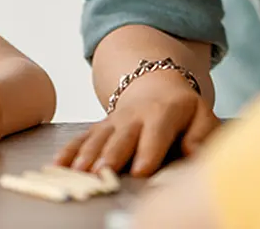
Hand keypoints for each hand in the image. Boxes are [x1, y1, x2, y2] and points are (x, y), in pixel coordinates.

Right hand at [55, 72, 219, 176]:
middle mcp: (135, 115)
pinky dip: (68, 151)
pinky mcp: (98, 128)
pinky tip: (57, 165)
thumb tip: (194, 152)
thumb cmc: (182, 112)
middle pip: (122, 136)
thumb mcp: (201, 115)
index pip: (157, 132)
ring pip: (98, 138)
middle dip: (112, 154)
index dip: (149, 150)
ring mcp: (114, 121)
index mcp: (164, 112)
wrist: (156, 87)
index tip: (141, 170)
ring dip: (87, 155)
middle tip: (102, 172)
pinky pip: (81, 138)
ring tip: (79, 172)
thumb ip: (202, 133)